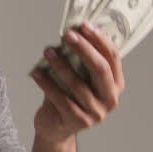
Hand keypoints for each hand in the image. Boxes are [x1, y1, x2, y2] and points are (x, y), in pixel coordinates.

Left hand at [29, 21, 126, 143]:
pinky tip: (36, 72)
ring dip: (61, 64)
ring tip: (47, 51)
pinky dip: (47, 83)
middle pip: (100, 69)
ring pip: (77, 84)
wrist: (55, 126)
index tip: (84, 25)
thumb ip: (79, 59)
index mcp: (116, 84)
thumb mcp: (78, 76)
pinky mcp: (78, 122)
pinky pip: (60, 98)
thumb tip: (72, 32)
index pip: (112, 57)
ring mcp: (96, 113)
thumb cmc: (68, 95)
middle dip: (83, 49)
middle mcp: (110, 99)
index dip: (99, 40)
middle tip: (68, 35)